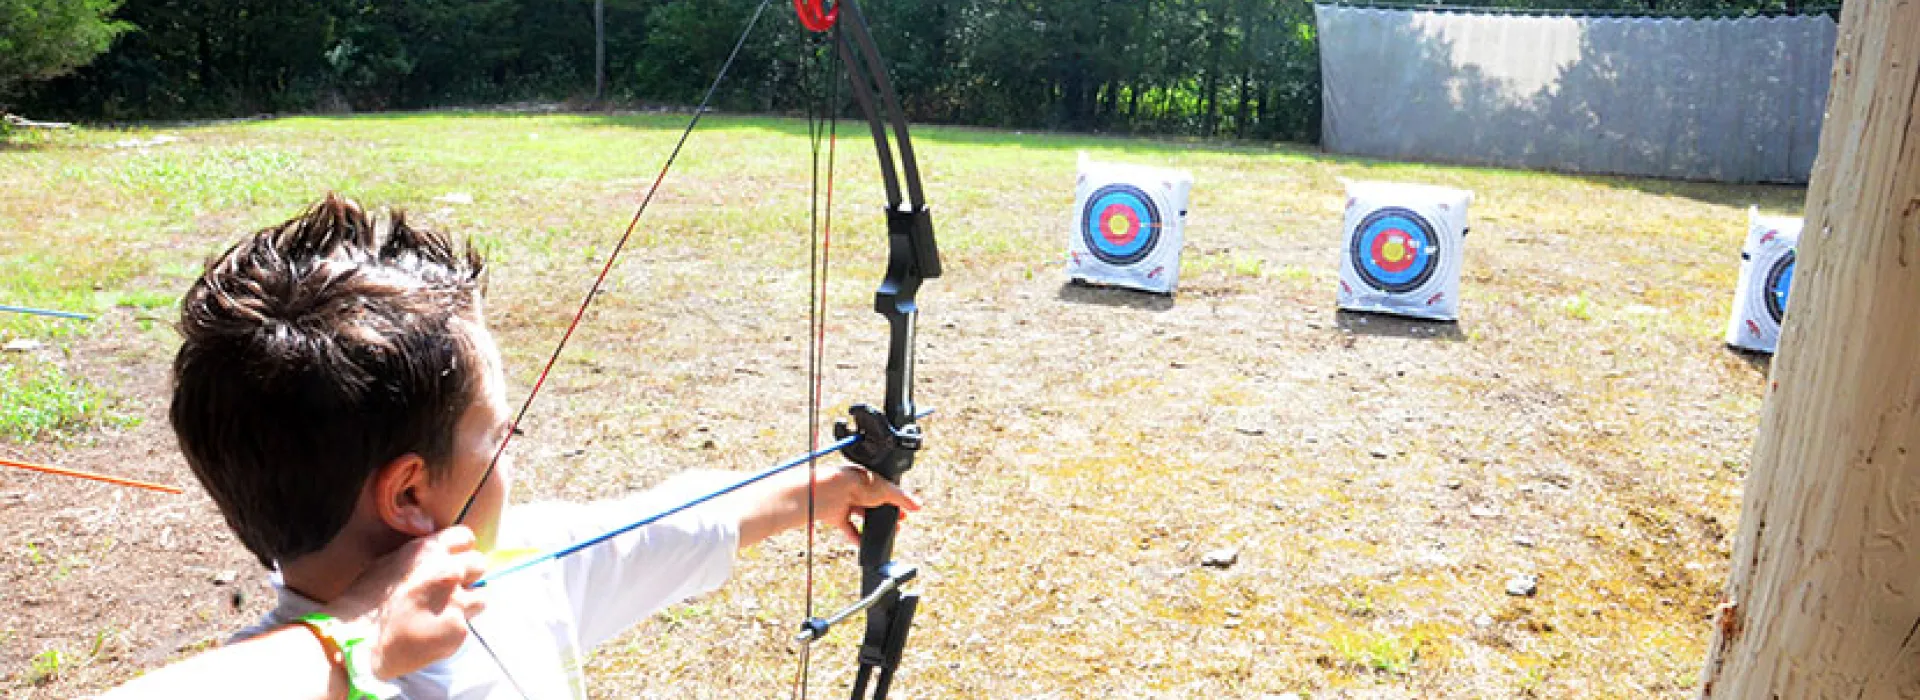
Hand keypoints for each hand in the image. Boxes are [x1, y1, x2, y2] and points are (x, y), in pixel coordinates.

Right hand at [325, 526, 488, 678]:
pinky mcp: (458, 630)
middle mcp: (447, 572)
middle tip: (448, 592)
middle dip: (468, 577)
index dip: (460, 552)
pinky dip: (453, 630)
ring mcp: (456, 601)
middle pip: (479, 565)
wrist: (355, 640)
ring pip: (481, 597)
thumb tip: (441, 556)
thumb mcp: (389, 562)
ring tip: (441, 615)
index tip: (453, 562)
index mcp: (429, 551)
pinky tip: (431, 634)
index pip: (466, 538)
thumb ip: (421, 557)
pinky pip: (467, 626)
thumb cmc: (364, 602)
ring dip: (467, 604)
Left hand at [811, 464, 922, 543]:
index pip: (885, 491)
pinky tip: (865, 544)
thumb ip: (903, 498)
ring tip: (885, 535)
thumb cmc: (857, 483)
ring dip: (873, 526)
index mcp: (869, 479)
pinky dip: (857, 538)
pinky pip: (849, 529)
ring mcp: (846, 503)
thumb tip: (919, 505)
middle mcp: (857, 490)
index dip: (896, 502)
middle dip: (887, 515)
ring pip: (862, 517)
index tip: (907, 512)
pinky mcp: (837, 516)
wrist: (833, 492)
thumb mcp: (887, 490)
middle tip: (899, 525)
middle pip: (874, 505)